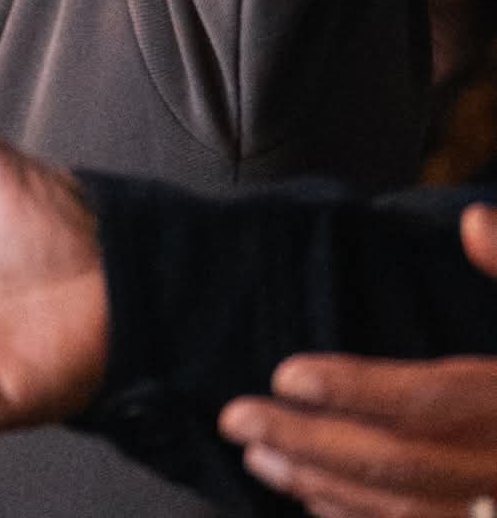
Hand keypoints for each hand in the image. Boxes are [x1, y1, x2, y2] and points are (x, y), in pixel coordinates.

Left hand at [218, 204, 496, 517]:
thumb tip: (471, 218)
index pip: (426, 404)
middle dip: (309, 442)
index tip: (285, 374)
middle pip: (396, 465)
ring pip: (401, 512)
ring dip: (323, 487)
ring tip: (258, 457)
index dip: (353, 391)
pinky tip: (319, 506)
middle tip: (236, 417)